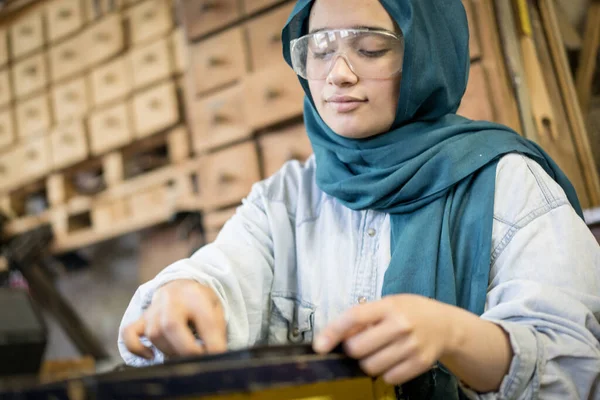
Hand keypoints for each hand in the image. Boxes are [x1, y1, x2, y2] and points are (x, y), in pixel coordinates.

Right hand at [121, 280, 226, 358]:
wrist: (180, 286)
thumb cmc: (200, 302)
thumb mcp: (216, 309)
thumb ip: (216, 331)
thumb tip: (216, 356)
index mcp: (196, 296)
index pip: (205, 322)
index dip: (212, 344)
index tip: (217, 356)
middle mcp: (171, 299)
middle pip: (171, 326)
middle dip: (186, 349)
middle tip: (197, 358)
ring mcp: (153, 309)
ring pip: (154, 334)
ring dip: (170, 350)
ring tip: (183, 354)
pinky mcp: (141, 319)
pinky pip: (129, 334)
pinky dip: (138, 348)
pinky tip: (152, 355)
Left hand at [313, 294, 457, 384]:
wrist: (445, 325)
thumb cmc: (410, 311)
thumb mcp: (388, 304)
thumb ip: (363, 317)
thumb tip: (334, 335)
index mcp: (389, 306)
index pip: (354, 317)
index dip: (333, 332)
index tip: (320, 345)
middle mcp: (400, 325)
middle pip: (358, 349)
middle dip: (353, 350)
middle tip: (361, 345)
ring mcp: (411, 346)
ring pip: (371, 367)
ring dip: (367, 363)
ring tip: (378, 352)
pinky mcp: (419, 364)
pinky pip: (388, 378)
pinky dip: (385, 373)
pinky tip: (392, 360)